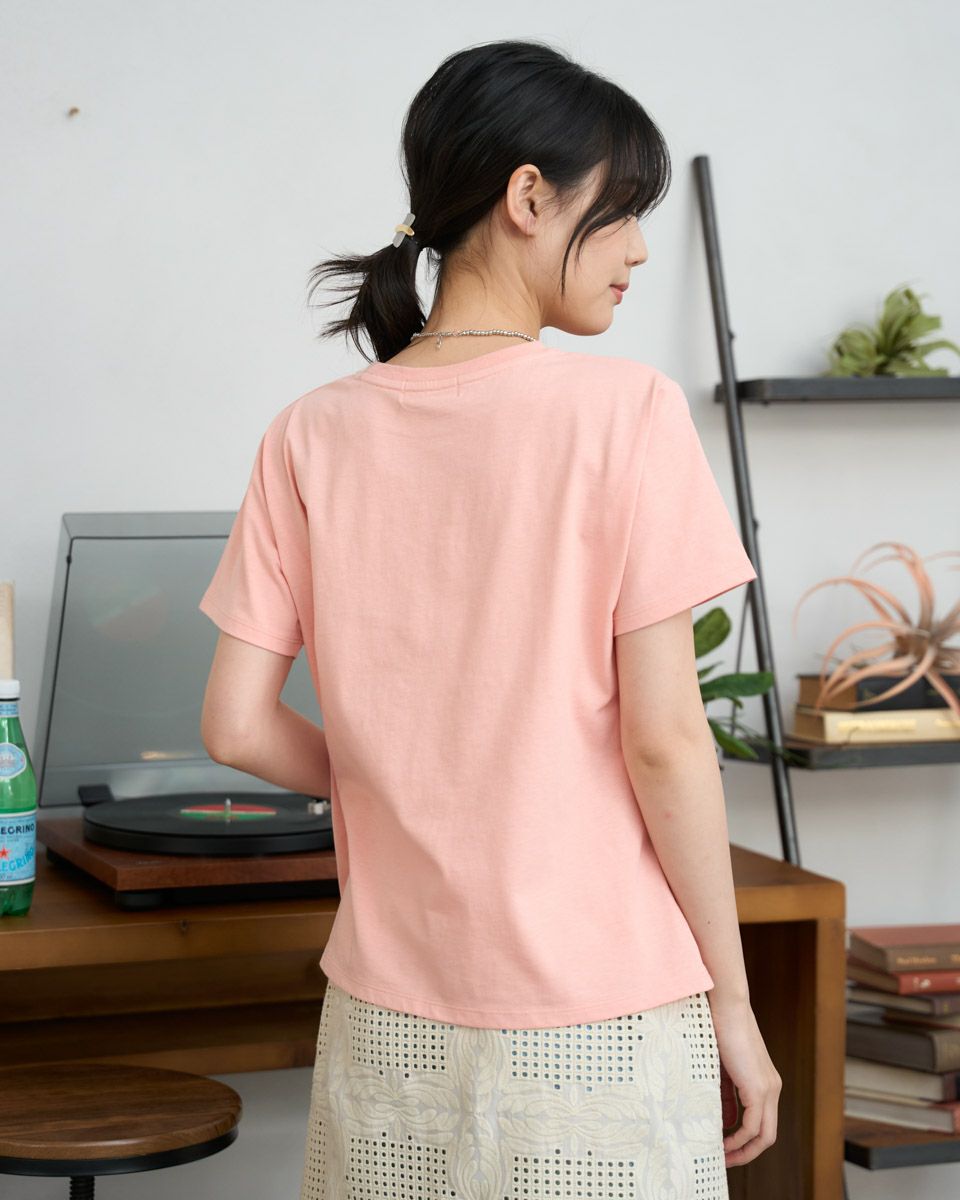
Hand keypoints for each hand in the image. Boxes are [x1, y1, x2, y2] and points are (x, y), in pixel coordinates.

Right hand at [708, 995, 781, 1166]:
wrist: (726, 1005)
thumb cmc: (720, 1027)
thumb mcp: (721, 1067)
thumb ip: (724, 1092)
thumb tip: (723, 1118)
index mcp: (764, 1081)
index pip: (761, 1121)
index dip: (745, 1140)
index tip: (724, 1147)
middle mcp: (772, 1088)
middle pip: (767, 1135)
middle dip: (746, 1153)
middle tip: (725, 1160)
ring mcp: (768, 1088)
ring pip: (764, 1135)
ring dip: (743, 1150)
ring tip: (722, 1156)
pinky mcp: (759, 1087)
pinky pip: (753, 1126)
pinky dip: (739, 1139)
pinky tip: (723, 1142)